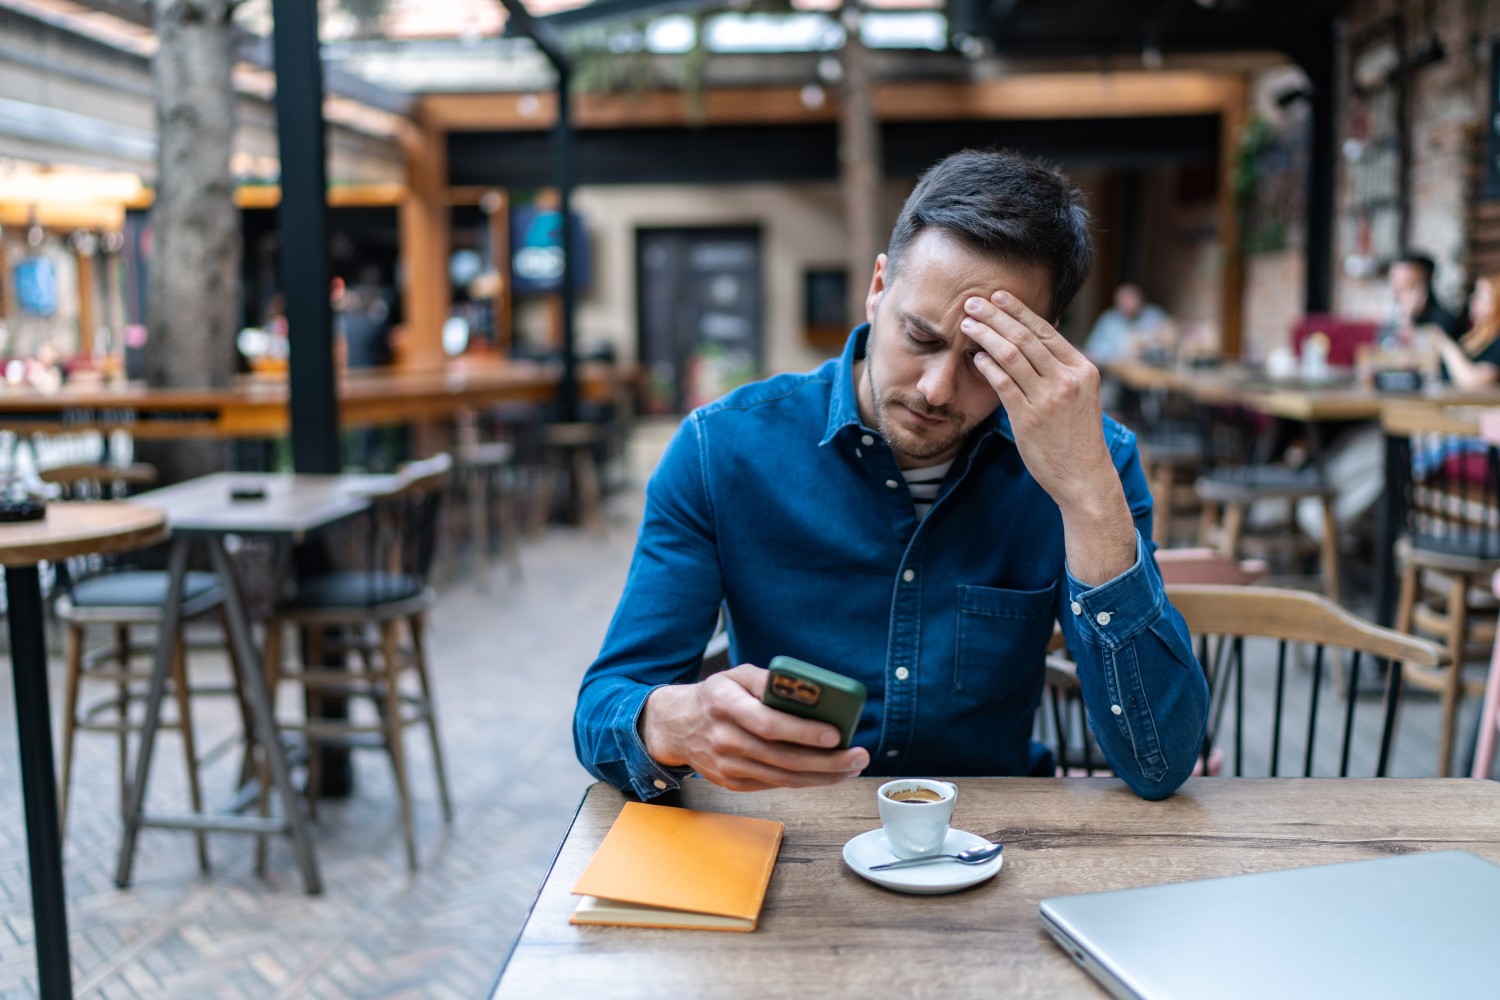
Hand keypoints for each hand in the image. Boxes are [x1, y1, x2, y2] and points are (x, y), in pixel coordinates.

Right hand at [639, 664, 869, 791]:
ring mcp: (728, 765)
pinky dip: (804, 781)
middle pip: (783, 757)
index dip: (804, 732)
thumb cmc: (715, 696)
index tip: (836, 734)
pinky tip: (827, 774)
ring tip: (852, 768)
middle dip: (827, 761)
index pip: (769, 724)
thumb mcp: (736, 675)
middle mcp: (724, 738)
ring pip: (783, 778)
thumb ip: (768, 680)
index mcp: (725, 705)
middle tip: (858, 756)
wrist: (677, 726)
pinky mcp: (733, 783)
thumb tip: (808, 691)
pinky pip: (775, 785)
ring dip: (823, 777)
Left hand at [959, 292, 1115, 506]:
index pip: (1046, 330)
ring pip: (1012, 356)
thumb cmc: (1077, 436)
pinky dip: (987, 366)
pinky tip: (975, 357)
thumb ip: (1061, 368)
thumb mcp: (1080, 395)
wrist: (1084, 477)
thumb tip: (1037, 337)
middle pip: (1026, 337)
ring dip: (986, 336)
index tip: (999, 295)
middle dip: (996, 316)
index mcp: (1082, 369)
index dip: (1020, 310)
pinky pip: (1003, 384)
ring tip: (967, 324)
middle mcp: (1068, 379)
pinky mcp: (1029, 418)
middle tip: (973, 301)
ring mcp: (1049, 398)